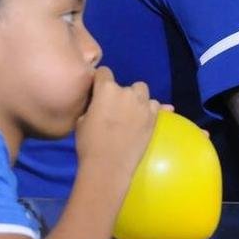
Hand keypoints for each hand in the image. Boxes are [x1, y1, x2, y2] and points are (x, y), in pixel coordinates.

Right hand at [75, 67, 163, 184]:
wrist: (109, 165)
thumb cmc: (89, 144)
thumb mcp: (81, 120)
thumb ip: (92, 105)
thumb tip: (97, 103)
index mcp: (106, 90)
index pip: (104, 72)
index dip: (100, 81)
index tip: (98, 91)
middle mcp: (127, 92)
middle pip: (125, 85)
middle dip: (120, 94)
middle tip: (114, 110)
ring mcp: (143, 104)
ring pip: (142, 91)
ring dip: (137, 98)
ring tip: (131, 113)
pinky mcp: (154, 117)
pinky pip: (157, 106)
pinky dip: (152, 110)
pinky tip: (151, 117)